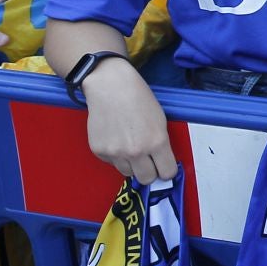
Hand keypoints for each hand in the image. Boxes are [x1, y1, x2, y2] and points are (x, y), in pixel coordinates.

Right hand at [81, 64, 176, 182]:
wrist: (110, 87)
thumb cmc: (138, 99)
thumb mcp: (160, 121)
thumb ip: (161, 145)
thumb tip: (161, 163)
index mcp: (156, 142)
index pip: (166, 173)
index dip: (167, 171)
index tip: (165, 168)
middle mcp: (136, 151)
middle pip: (146, 179)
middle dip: (150, 172)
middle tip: (148, 162)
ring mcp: (115, 153)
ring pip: (128, 172)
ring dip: (132, 164)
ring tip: (130, 144)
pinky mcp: (99, 151)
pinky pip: (111, 163)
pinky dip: (115, 155)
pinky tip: (116, 138)